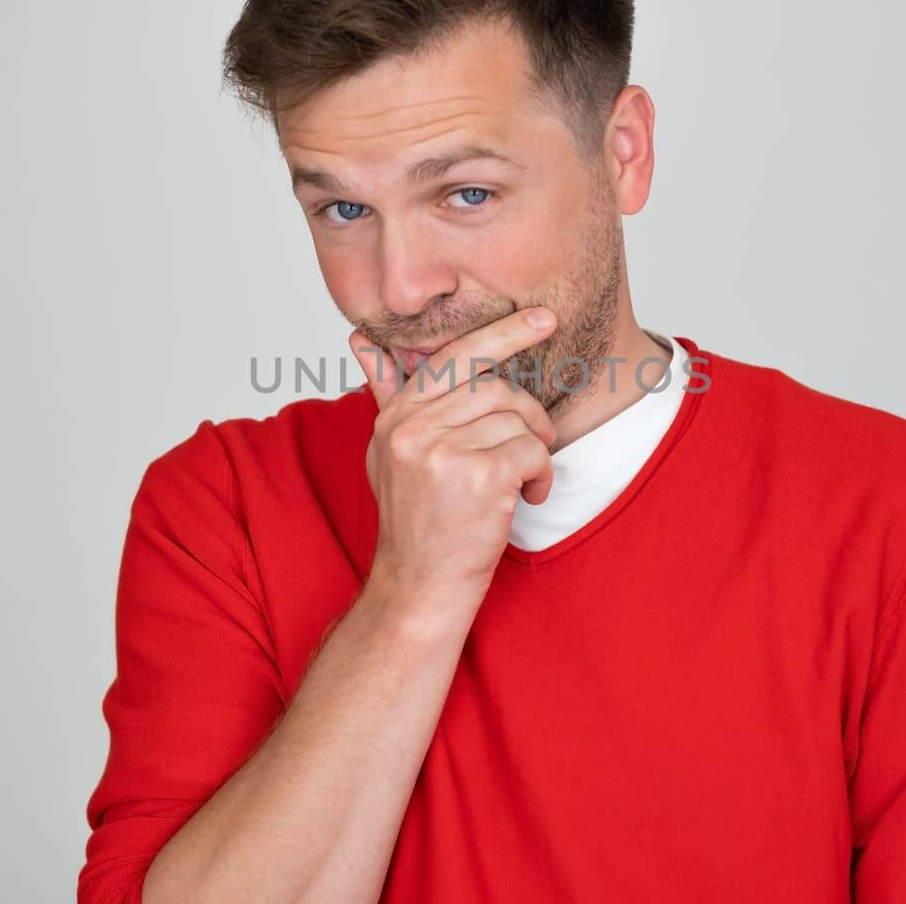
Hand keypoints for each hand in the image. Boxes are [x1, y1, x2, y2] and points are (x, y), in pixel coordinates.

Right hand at [349, 307, 558, 606]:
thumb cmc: (414, 521)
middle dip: (528, 414)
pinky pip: (532, 451)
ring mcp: (442, 452)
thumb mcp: (387, 453)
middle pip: (495, 387)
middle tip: (534, 444)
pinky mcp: (478, 478)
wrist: (418, 587)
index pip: (453, 357)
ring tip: (521, 482)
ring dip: (535, 451)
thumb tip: (362, 340)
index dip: (504, 333)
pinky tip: (526, 498)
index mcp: (395, 418)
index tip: (543, 318)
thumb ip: (386, 394)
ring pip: (518, 419)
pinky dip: (541, 475)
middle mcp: (411, 429)